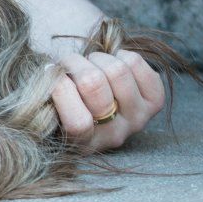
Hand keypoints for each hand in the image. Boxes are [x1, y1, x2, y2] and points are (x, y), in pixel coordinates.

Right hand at [50, 48, 164, 152]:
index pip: (77, 122)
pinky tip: (112, 64)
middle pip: (94, 85)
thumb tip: (50, 72)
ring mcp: (138, 119)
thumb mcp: (48, 110)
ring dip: (96, 58)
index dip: (60, 89)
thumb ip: (48, 96)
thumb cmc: (65, 107)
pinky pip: (136, 63)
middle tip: (70, 65)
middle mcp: (113, 135)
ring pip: (117, 70)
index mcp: (82, 145)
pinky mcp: (154, 101)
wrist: (97, 112)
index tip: (52, 76)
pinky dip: (121, 55)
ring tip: (90, 64)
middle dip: (76, 64)